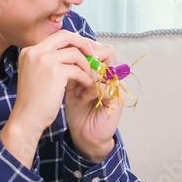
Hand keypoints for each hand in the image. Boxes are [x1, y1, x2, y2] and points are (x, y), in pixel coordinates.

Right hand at [1, 31, 97, 166]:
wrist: (26, 119)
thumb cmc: (34, 101)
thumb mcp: (37, 74)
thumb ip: (50, 61)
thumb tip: (74, 51)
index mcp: (29, 51)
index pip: (57, 36)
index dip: (74, 41)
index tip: (84, 51)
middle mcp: (35, 51)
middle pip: (66, 36)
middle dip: (83, 44)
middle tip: (93, 56)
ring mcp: (43, 60)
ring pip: (75, 53)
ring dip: (86, 65)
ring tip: (88, 77)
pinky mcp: (54, 72)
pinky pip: (78, 70)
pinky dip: (85, 77)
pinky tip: (86, 86)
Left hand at [63, 40, 123, 161]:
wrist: (84, 134)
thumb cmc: (77, 111)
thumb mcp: (70, 84)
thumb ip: (71, 67)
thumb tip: (62, 48)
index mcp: (101, 70)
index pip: (98, 47)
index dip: (82, 49)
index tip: (68, 60)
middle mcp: (112, 75)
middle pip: (107, 52)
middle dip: (87, 59)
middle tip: (74, 71)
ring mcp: (117, 86)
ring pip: (105, 68)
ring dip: (88, 76)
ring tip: (78, 87)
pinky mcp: (118, 99)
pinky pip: (105, 86)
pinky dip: (91, 91)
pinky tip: (82, 98)